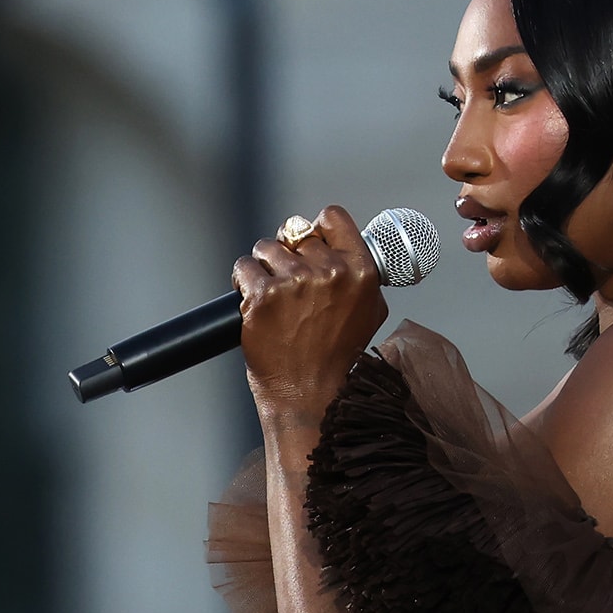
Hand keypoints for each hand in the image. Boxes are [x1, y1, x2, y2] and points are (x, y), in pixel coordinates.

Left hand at [232, 204, 387, 429]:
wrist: (310, 394)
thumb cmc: (339, 358)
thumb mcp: (369, 311)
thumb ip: (360, 275)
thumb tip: (342, 248)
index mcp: (360, 270)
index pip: (332, 217)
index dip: (316, 228)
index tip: (307, 242)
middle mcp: (329, 272)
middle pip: (295, 234)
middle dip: (288, 255)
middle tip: (287, 284)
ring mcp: (293, 283)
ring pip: (266, 248)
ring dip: (263, 266)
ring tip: (269, 294)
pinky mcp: (262, 297)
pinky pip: (244, 267)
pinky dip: (243, 281)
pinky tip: (251, 299)